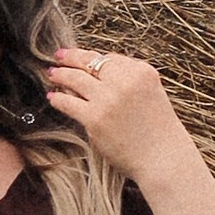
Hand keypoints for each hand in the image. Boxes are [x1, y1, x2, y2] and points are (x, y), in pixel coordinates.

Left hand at [39, 45, 195, 185]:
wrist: (163, 159)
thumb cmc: (158, 131)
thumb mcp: (152, 94)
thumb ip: (130, 82)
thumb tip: (99, 72)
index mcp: (142, 72)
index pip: (111, 58)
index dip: (94, 58)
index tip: (82, 58)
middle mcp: (125, 81)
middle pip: (91, 62)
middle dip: (71, 57)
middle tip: (59, 55)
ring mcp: (108, 99)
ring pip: (76, 78)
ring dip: (60, 74)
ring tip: (52, 74)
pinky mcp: (94, 118)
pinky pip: (68, 102)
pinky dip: (58, 98)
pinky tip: (53, 97)